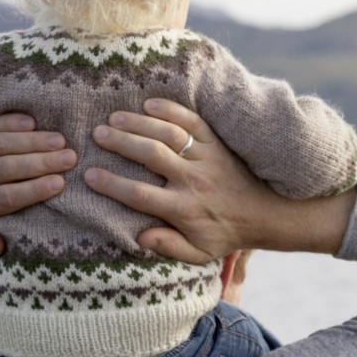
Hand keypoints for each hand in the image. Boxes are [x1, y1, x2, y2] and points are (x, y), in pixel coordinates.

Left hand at [0, 114, 76, 255]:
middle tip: (70, 158)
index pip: (6, 196)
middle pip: (7, 166)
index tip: (60, 184)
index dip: (33, 189)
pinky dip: (12, 121)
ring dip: (34, 140)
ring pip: (3, 143)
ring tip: (61, 141)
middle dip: (41, 162)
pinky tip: (34, 122)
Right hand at [87, 99, 354, 262]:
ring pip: (169, 135)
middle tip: (96, 134)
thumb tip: (139, 236)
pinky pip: (194, 121)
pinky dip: (171, 110)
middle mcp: (194, 180)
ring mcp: (207, 158)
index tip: (89, 176)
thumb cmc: (226, 233)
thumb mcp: (199, 253)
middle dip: (121, 143)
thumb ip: (168, 247)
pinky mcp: (218, 142)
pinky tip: (149, 104)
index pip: (140, 195)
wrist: (267, 213)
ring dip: (140, 123)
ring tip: (114, 118)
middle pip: (151, 155)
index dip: (113, 185)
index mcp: (184, 209)